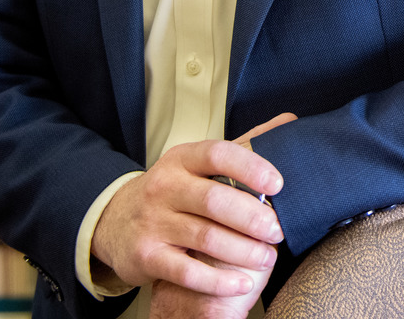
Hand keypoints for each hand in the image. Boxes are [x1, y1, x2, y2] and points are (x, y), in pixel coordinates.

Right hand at [140, 115, 299, 317]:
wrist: (115, 222)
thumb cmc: (173, 190)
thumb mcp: (199, 162)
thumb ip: (244, 145)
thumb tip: (289, 120)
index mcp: (182, 159)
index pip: (218, 154)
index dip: (251, 167)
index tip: (278, 183)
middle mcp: (164, 187)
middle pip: (215, 200)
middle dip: (252, 217)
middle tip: (278, 230)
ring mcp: (153, 222)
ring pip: (205, 237)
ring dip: (243, 250)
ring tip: (268, 257)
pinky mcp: (146, 255)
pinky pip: (187, 271)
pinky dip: (218, 280)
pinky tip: (242, 282)